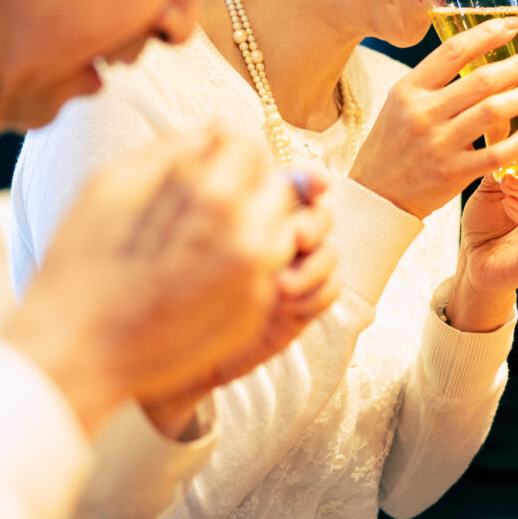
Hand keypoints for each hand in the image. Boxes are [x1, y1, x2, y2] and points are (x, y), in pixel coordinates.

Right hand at [1, 129, 296, 434]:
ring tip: (200, 239)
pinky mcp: (254, 316)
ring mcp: (256, 283)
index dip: (223, 150)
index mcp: (215, 198)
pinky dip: (243, 264)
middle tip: (201, 202)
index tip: (201, 164)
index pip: (249, 146)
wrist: (77, 353)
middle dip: (244, 186)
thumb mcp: (116, 181)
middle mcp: (250, 240)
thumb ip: (175, 147)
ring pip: (276, 230)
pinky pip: (264, 271)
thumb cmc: (84, 262)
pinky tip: (197, 275)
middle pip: (272, 187)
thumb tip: (216, 133)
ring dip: (250, 225)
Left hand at [204, 174, 339, 384]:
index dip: (312, 181)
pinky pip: (331, 289)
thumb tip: (265, 180)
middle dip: (315, 224)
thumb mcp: (208, 239)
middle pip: (320, 217)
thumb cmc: (187, 284)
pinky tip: (287, 306)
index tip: (317, 185)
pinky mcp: (305, 304)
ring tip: (282, 286)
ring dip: (313, 266)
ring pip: (329, 254)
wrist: (185, 338)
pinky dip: (315, 295)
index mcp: (261, 215)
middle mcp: (283, 240)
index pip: (296, 187)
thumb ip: (234, 209)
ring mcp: (297, 272)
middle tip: (298, 237)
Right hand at [350, 16, 517, 217]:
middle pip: (480, 80)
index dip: (487, 35)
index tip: (512, 25)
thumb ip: (433, 83)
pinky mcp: (453, 174)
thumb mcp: (401, 104)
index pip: (453, 51)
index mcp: (409, 89)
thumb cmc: (393, 145)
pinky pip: (497, 153)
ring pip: (493, 112)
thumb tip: (477, 53)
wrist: (376, 195)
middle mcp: (422, 113)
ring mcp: (438, 144)